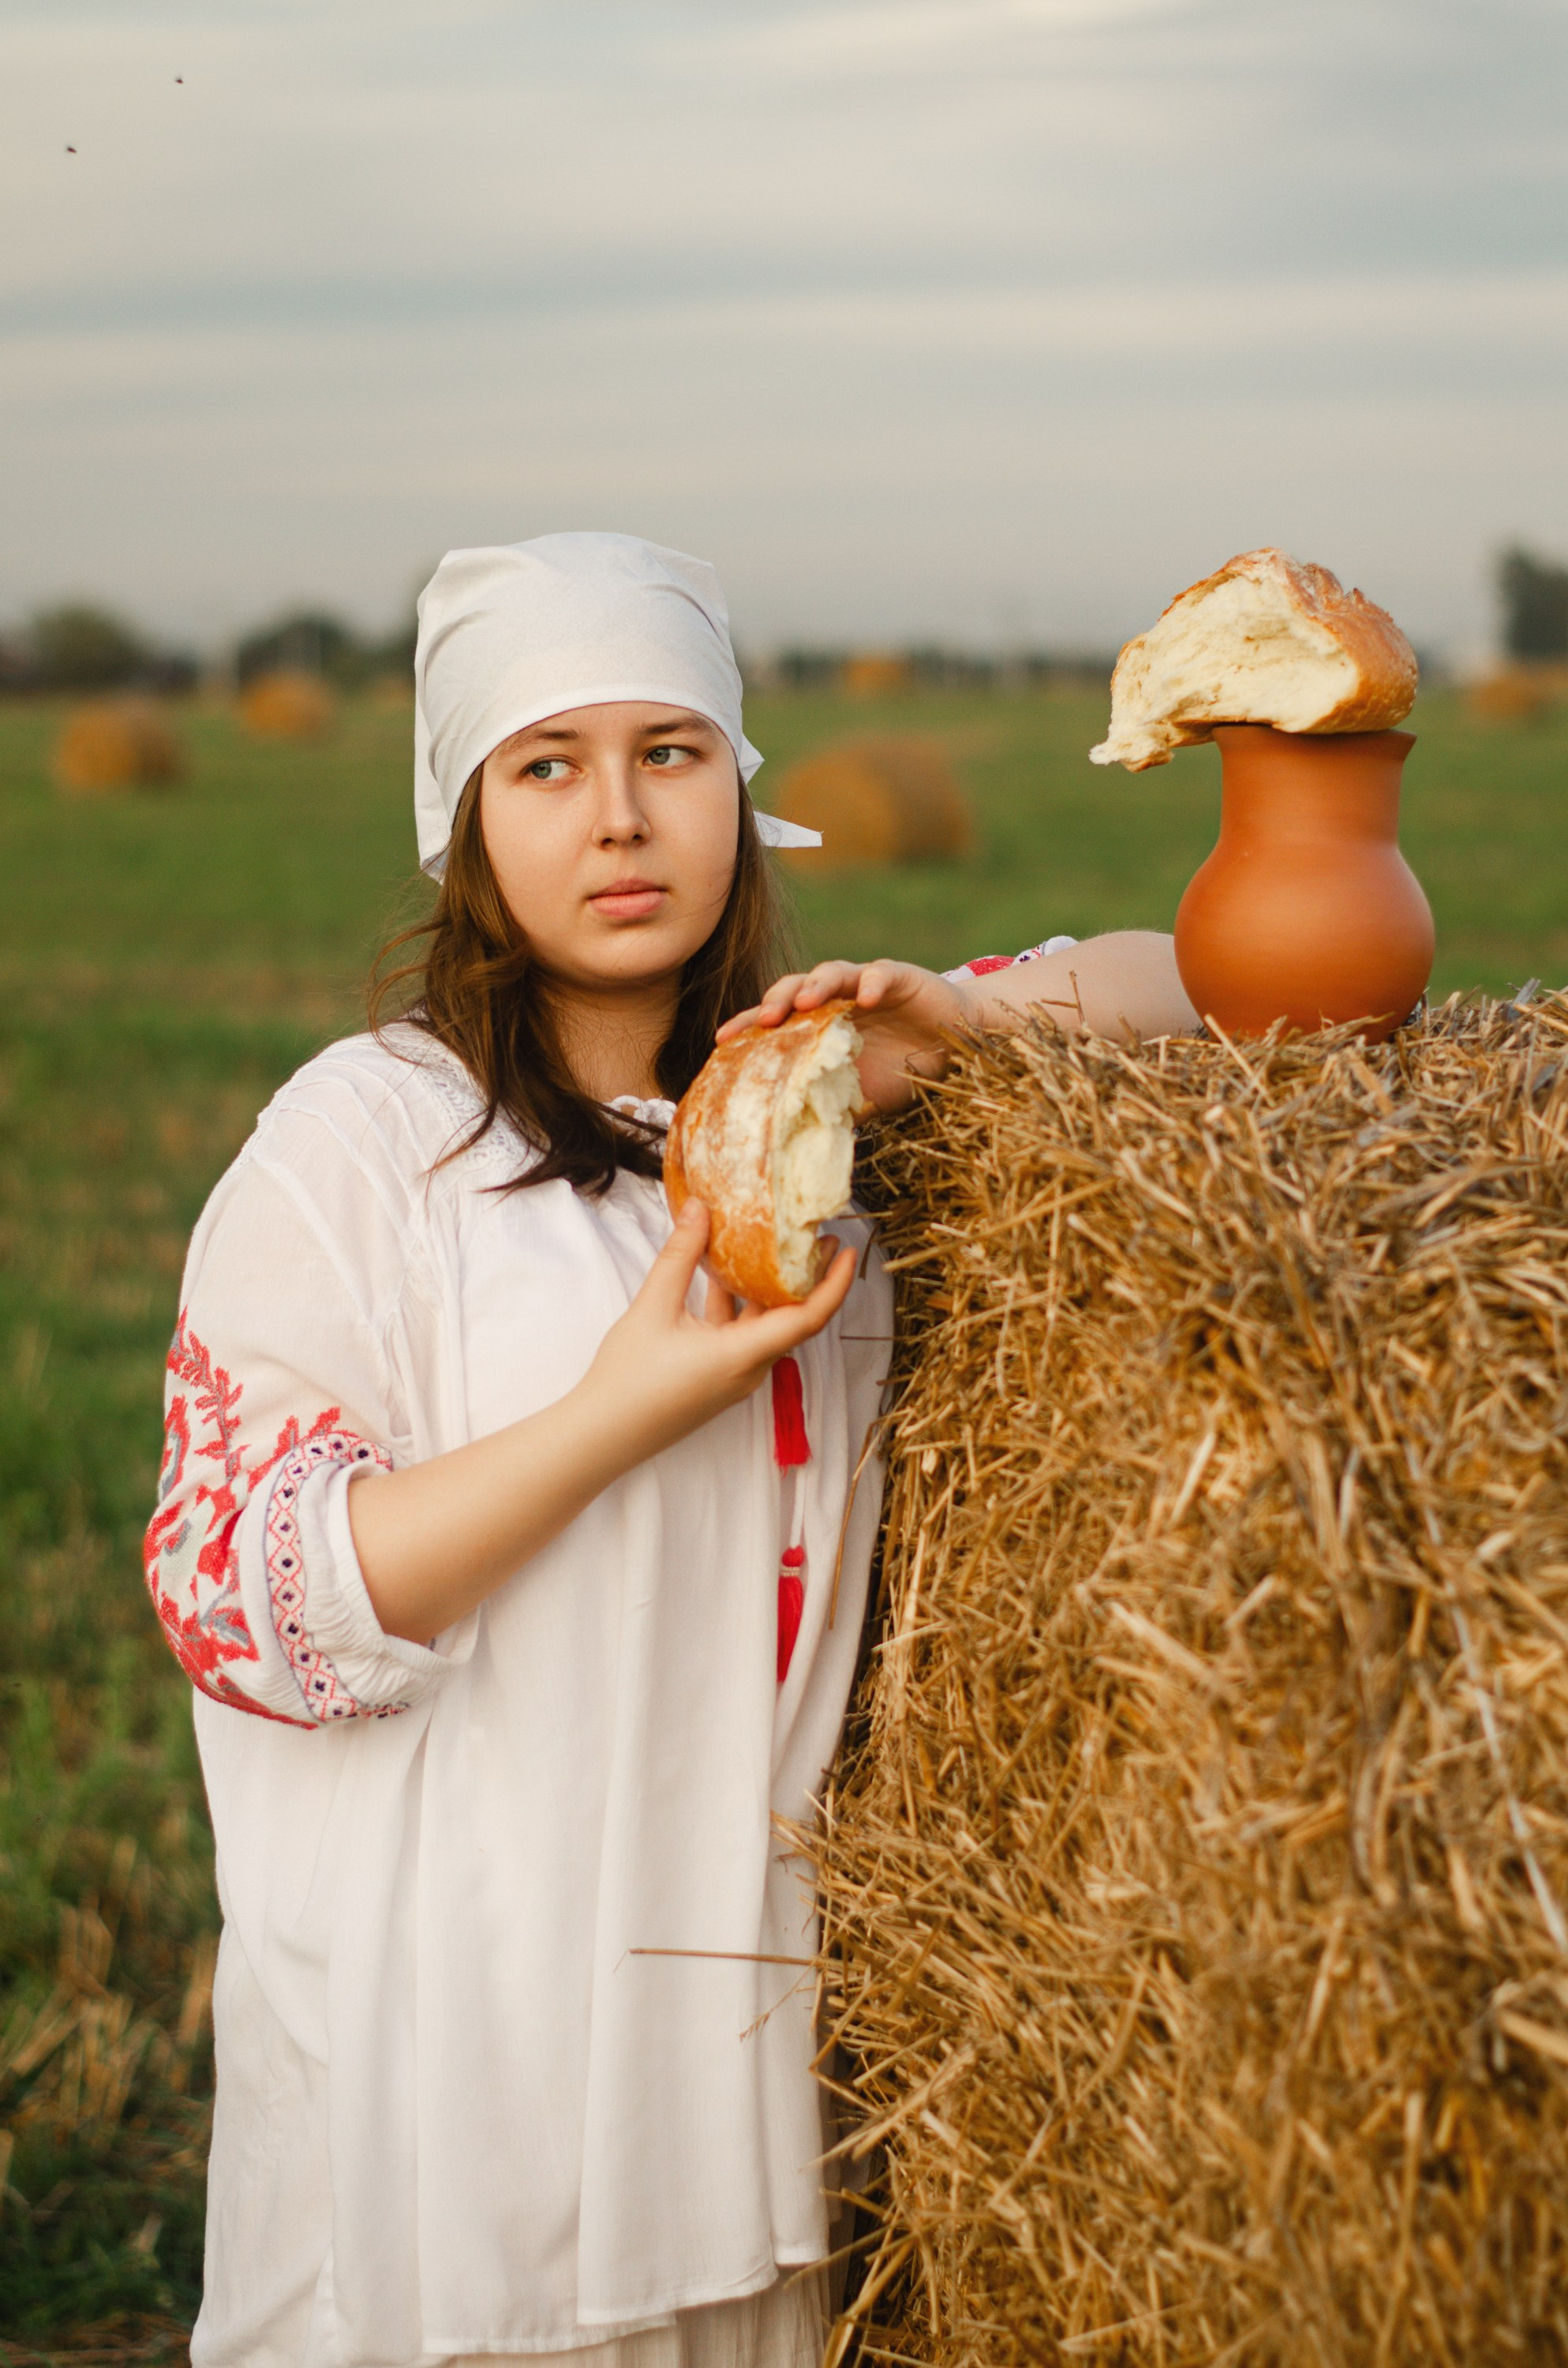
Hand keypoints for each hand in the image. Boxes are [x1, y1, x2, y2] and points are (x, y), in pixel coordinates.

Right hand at [584, 1200, 856, 1464]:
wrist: (602, 1436)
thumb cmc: (627, 1379)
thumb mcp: (653, 1307)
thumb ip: (680, 1255)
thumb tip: (701, 1209)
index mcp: (743, 1355)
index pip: (808, 1318)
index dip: (834, 1283)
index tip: (846, 1250)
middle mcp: (749, 1370)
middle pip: (793, 1320)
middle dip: (807, 1278)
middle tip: (814, 1236)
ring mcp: (734, 1378)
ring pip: (764, 1327)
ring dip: (769, 1290)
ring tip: (770, 1246)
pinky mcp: (717, 1380)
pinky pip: (742, 1337)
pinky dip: (740, 1306)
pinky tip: (721, 1275)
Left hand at [717, 959, 974, 1112]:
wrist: (953, 1044)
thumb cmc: (901, 1069)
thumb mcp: (863, 1098)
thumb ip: (833, 1113)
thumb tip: (799, 1152)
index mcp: (818, 1025)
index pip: (777, 1023)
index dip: (748, 1028)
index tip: (723, 1040)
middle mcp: (835, 1000)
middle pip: (795, 990)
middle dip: (776, 1001)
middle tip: (765, 1019)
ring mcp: (865, 984)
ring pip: (832, 973)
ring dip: (815, 985)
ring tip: (804, 1001)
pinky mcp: (899, 977)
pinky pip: (880, 973)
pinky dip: (872, 982)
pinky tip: (866, 997)